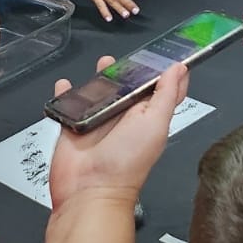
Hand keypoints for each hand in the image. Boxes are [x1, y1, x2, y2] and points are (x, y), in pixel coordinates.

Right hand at [48, 59, 187, 207]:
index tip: (170, 51)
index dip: (167, 71)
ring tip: (102, 63)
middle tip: (129, 54)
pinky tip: (65, 84)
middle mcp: (124, 118)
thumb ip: (166, 95)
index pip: (162, 89)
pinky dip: (64, 93)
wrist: (88, 192)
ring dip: (98, 77)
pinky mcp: (73, 127)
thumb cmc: (127, 161)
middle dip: (129, 70)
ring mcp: (98, 122)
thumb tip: (178, 69)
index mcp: (148, 116)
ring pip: (99, 92)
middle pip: (128, 87)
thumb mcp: (155, 123)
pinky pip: (68, 105)